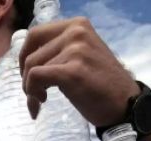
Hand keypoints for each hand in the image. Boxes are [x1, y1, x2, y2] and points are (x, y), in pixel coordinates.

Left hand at [19, 17, 139, 126]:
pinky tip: (40, 104)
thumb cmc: (100, 83)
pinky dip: (32, 95)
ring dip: (29, 89)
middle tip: (32, 91)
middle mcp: (76, 32)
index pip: (35, 34)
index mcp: (77, 25)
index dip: (25, 56)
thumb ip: (59, 49)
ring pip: (31, 67)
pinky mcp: (73, 71)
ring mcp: (76, 50)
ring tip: (41, 99)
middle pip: (31, 53)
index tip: (28, 73)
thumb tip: (27, 58)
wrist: (125, 104)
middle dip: (24, 75)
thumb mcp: (81, 55)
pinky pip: (35, 78)